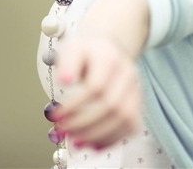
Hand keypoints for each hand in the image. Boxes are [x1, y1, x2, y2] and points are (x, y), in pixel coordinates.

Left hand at [54, 35, 142, 149]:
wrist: (107, 48)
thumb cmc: (87, 52)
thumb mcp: (72, 48)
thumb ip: (67, 61)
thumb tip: (64, 79)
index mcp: (110, 58)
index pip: (96, 86)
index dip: (75, 105)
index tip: (56, 115)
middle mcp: (127, 73)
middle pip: (112, 105)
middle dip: (84, 123)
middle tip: (63, 129)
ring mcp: (135, 89)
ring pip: (125, 118)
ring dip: (98, 134)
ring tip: (74, 140)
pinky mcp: (137, 103)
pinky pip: (130, 126)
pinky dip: (112, 139)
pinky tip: (92, 144)